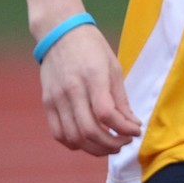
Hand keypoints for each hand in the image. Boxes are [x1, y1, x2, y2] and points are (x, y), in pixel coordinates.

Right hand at [38, 24, 143, 155]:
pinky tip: (89, 141)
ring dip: (94, 149)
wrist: (60, 33)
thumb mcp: (113, 68)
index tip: (136, 131)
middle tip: (124, 143)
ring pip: (73, 137)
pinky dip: (75, 143)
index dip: (124, 129)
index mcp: (92, 77)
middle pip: (89, 131)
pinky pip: (58, 133)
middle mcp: (72, 90)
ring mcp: (56, 99)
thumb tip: (132, 124)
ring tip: (110, 146)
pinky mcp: (47, 103)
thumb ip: (120, 99)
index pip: (106, 114)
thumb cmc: (92, 48)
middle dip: (111, 144)